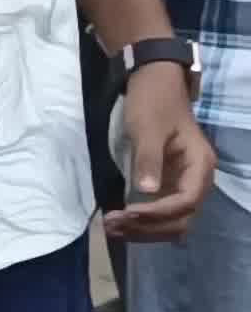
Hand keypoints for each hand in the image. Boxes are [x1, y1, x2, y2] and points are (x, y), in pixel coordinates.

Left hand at [109, 62, 215, 242]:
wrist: (154, 83)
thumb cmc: (153, 102)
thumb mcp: (148, 129)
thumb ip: (148, 160)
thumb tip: (147, 191)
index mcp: (200, 164)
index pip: (186, 201)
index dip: (158, 213)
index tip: (128, 213)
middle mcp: (196, 178)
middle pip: (181, 218)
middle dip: (148, 226)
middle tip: (113, 225)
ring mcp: (181, 183)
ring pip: (171, 220)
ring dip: (144, 229)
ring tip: (111, 228)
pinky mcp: (167, 184)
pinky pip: (160, 212)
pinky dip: (142, 221)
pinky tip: (119, 222)